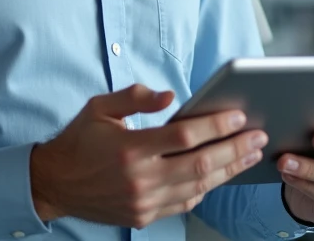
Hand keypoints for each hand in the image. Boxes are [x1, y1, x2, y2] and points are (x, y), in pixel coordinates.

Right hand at [30, 84, 266, 228]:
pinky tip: (221, 173)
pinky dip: (206, 187)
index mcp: (130, 148)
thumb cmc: (78, 140)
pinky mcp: (144, 216)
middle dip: (235, 149)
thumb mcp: (100, 107)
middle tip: (258, 136)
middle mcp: (140, 179)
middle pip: (200, 164)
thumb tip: (171, 96)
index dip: (216, 125)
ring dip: (229, 170)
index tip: (239, 116)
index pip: (184, 136)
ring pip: (198, 187)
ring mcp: (144, 202)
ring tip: (250, 154)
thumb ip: (135, 97)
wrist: (54, 184)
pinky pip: (185, 203)